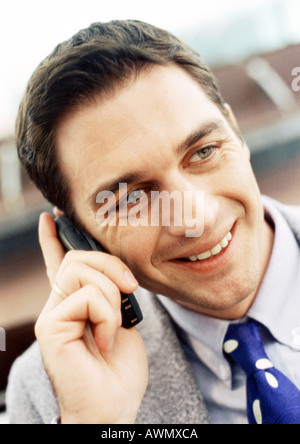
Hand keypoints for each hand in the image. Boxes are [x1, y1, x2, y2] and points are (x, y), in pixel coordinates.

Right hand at [35, 213, 147, 423]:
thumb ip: (110, 291)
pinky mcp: (51, 327)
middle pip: (78, 257)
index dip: (56, 237)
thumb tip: (113, 268)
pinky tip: (104, 340)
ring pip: (81, 272)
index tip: (52, 215)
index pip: (60, 261)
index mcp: (75, 301)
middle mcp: (58, 305)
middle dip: (110, 266)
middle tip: (129, 290)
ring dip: (112, 298)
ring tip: (113, 329)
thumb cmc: (119, 367)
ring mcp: (52, 315)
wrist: (113, 406)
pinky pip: (86, 298)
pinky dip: (108, 317)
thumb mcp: (121, 318)